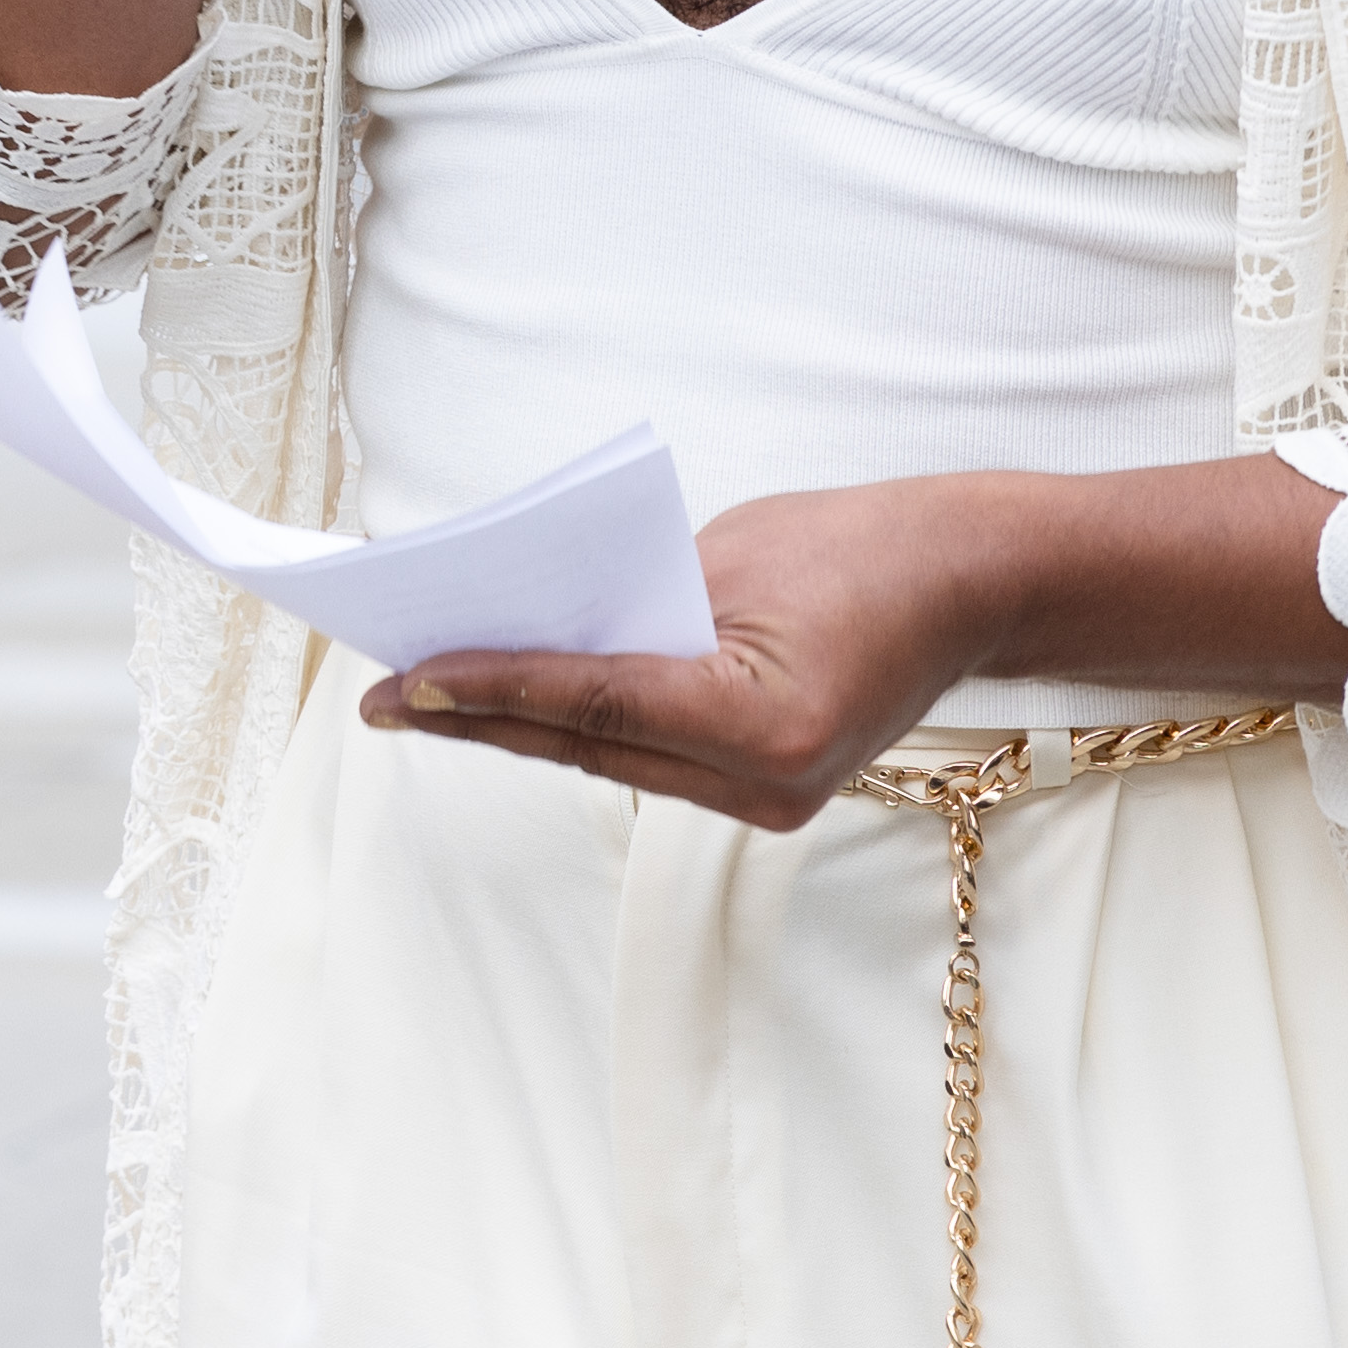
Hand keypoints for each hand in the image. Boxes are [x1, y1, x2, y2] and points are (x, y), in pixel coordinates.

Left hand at [361, 481, 1041, 829]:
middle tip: (378, 701)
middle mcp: (768, 783)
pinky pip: (652, 759)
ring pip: (612, 763)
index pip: (595, 702)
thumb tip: (531, 635)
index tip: (406, 676)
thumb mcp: (730, 555)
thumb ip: (633, 608)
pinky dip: (584, 731)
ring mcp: (773, 802)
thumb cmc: (855, 545)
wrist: (969, 582)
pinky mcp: (772, 793)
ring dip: (521, 732)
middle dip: (478, 721)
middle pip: (588, 749)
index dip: (492, 687)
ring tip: (423, 701)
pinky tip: (516, 707)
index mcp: (764, 722)